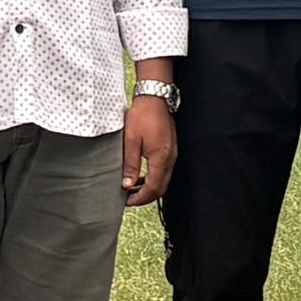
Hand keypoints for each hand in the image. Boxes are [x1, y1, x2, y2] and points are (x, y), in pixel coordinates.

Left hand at [121, 91, 177, 206]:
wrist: (154, 98)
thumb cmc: (142, 115)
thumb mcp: (131, 141)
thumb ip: (131, 165)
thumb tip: (127, 184)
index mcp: (161, 158)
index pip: (153, 188)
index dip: (140, 198)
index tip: (127, 202)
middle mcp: (170, 158)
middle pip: (161, 188)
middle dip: (145, 197)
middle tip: (129, 199)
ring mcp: (172, 154)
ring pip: (164, 180)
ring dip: (149, 187)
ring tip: (132, 188)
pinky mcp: (170, 149)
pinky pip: (164, 170)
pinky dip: (153, 177)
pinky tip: (141, 175)